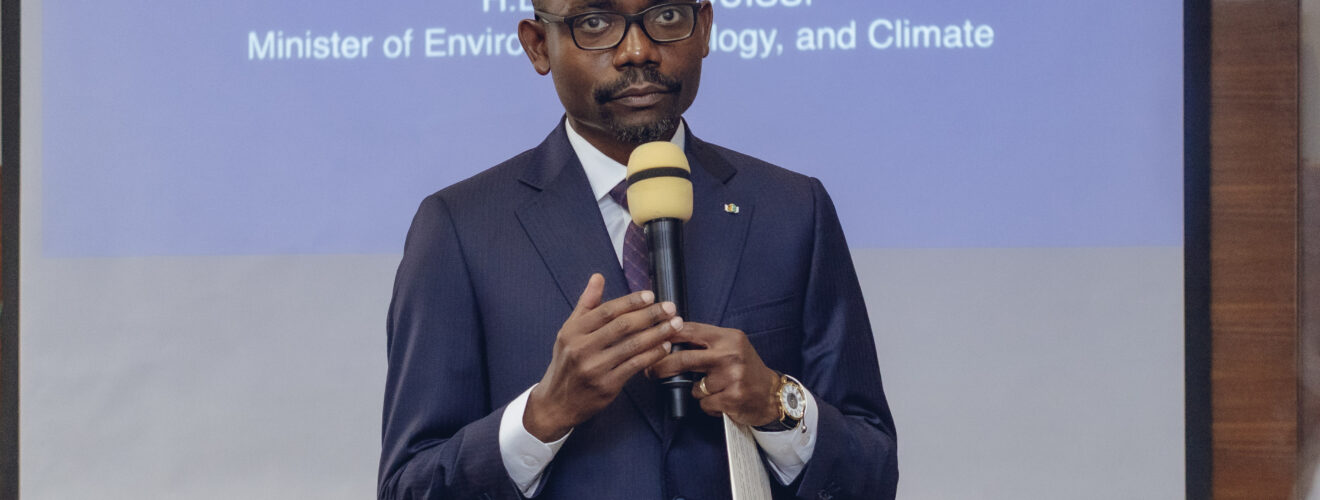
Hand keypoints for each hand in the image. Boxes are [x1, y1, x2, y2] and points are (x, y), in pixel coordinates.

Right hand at [524, 273, 683, 441]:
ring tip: (675, 325)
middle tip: (670, 308)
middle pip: (622, 326)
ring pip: (632, 346)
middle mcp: (582, 348)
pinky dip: (653, 355)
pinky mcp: (606, 386)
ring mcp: (594, 368)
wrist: (556, 403)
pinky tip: (665, 347)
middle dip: (650, 315)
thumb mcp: (569, 331)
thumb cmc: (566, 363)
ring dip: (658, 333)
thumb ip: (586, 304)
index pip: (607, 311)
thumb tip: (598, 277)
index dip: (631, 301)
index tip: (650, 295)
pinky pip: (635, 366)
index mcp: (573, 331)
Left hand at [648, 323, 779, 426]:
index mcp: (728, 337)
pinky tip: (722, 401)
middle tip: (651, 372)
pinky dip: (709, 405)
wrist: (772, 395)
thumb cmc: (747, 370)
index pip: (690, 331)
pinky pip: (704, 403)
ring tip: (715, 390)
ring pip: (694, 386)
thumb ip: (706, 343)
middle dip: (661, 366)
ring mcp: (732, 377)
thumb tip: (670, 340)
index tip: (650, 341)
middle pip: (683, 358)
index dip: (666, 335)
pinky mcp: (732, 398)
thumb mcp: (732, 347)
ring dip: (698, 391)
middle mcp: (730, 354)